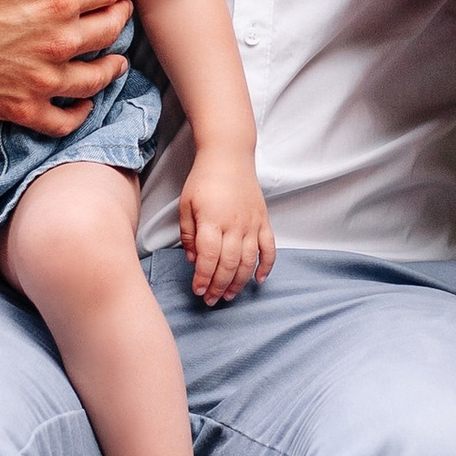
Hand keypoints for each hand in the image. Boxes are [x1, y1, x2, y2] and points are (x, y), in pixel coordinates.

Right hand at [0, 0, 134, 129]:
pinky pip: (65, 119)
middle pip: (110, 30)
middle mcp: (57, 42)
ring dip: (111, 64)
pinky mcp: (20, 108)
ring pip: (96, 76)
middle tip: (119, 11)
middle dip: (119, 16)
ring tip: (114, 57)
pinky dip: (80, 111)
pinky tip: (83, 100)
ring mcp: (40, 80)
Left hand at [181, 152, 275, 305]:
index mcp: (212, 221)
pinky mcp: (263, 220)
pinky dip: (267, 266)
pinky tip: (260, 280)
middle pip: (229, 264)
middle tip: (211, 300)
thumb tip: (194, 260)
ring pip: (248, 261)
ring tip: (229, 295)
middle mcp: (235, 225)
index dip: (204, 278)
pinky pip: (269, 248)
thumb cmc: (204, 179)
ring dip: (239, 282)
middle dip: (219, 286)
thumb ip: (188, 234)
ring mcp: (252, 224)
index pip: (209, 258)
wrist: (229, 155)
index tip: (198, 290)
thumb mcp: (186, 205)